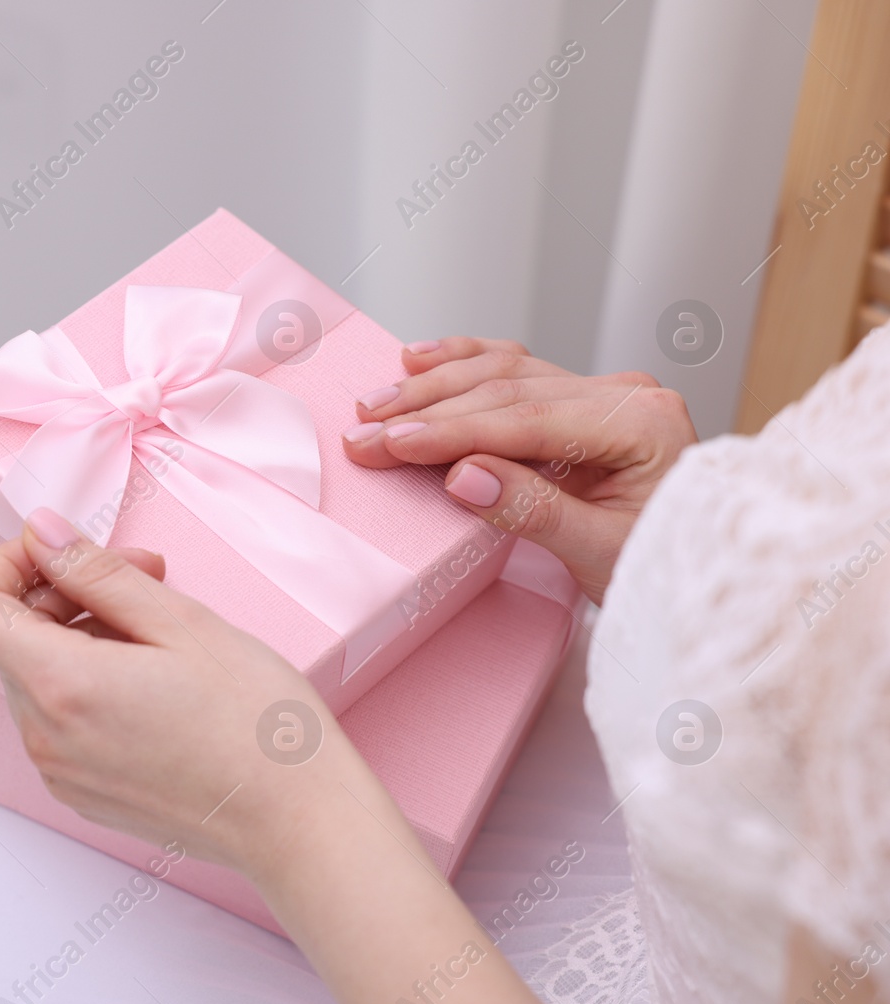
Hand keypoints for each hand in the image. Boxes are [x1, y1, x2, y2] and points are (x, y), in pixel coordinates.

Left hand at [0, 507, 598, 1003]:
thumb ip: (97, 572)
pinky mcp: (83, 793)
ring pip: (36, 677)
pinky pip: (60, 719)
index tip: (61, 550)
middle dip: (63, 592)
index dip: (6, 565)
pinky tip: (157, 678)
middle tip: (147, 574)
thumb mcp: (182, 622)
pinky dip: (90, 682)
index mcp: (59, 685)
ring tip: (163, 629)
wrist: (299, 822)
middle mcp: (43, 736)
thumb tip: (39, 531)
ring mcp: (59, 772)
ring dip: (82, 635)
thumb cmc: (257, 723)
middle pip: (10, 640)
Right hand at [342, 337, 697, 603]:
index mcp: (641, 422)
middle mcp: (623, 395)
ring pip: (503, 374)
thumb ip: (533, 511)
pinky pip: (515, 372)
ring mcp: (603, 393)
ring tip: (375, 405)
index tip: (390, 445)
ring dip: (432, 388)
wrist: (706, 575)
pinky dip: (464, 365)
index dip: (451, 432)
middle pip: (507, 390)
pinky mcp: (582, 401)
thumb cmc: (666, 566)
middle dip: (426, 412)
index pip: (526, 419)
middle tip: (364, 435)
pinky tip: (418, 360)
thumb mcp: (600, 553)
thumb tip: (461, 475)